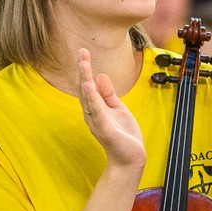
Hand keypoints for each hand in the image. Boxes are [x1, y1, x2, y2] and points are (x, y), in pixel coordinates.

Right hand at [78, 48, 145, 172]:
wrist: (130, 159)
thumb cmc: (123, 135)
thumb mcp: (118, 109)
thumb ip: (108, 94)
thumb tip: (100, 75)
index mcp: (95, 107)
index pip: (87, 85)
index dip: (84, 68)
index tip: (83, 52)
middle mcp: (92, 113)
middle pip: (84, 88)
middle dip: (82, 69)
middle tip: (81, 51)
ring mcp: (97, 121)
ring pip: (88, 97)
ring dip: (85, 80)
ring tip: (83, 63)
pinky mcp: (105, 129)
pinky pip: (97, 111)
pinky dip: (93, 98)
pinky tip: (90, 86)